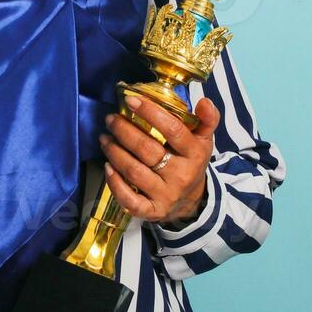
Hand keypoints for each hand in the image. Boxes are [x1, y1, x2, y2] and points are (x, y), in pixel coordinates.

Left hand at [99, 94, 219, 225]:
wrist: (191, 201)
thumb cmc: (191, 162)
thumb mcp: (203, 140)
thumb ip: (207, 119)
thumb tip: (204, 101)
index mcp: (195, 154)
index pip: (173, 130)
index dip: (151, 113)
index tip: (131, 100)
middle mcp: (181, 175)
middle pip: (147, 150)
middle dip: (124, 131)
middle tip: (111, 119)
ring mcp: (166, 195)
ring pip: (134, 172)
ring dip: (115, 152)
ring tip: (104, 138)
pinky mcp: (152, 211)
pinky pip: (130, 200)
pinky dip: (115, 184)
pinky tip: (107, 167)